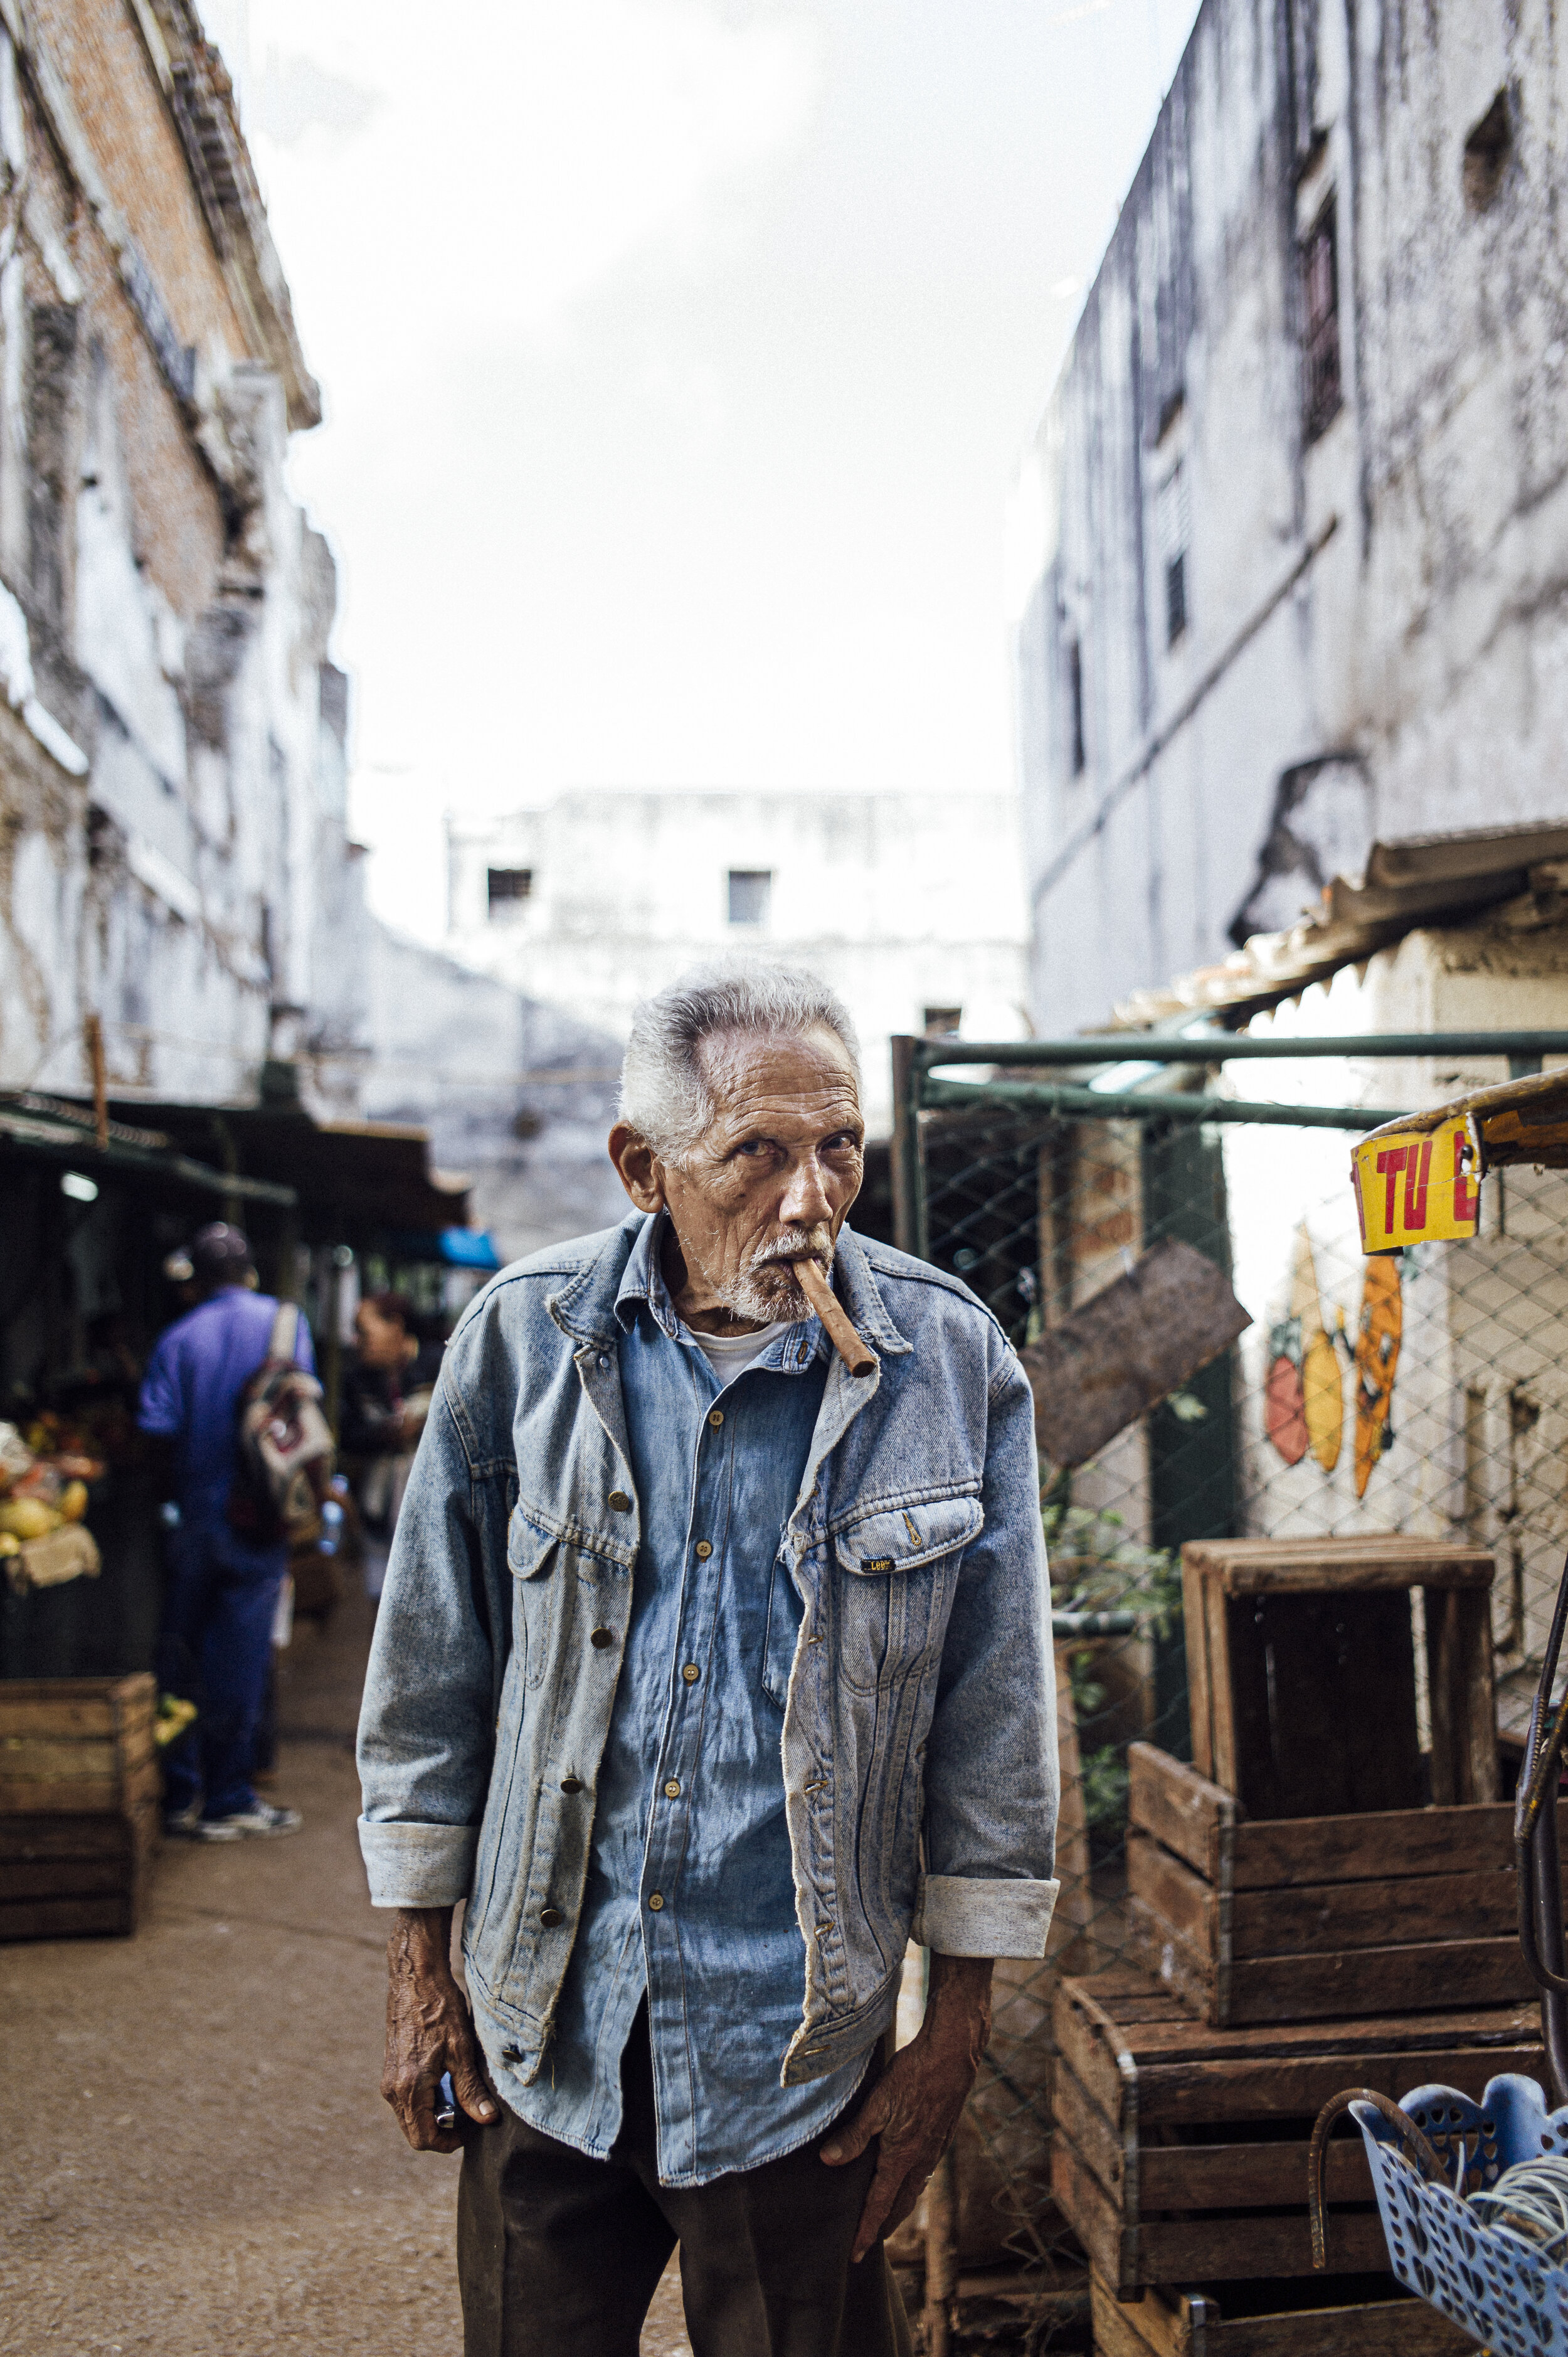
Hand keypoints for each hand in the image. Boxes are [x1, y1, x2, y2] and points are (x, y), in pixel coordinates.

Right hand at [381, 1906, 498, 2152]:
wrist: (415, 1977)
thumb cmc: (439, 2009)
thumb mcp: (461, 2050)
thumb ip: (471, 2090)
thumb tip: (486, 2119)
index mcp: (408, 2088)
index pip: (424, 2138)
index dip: (449, 2143)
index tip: (471, 2131)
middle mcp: (392, 2089)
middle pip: (415, 2130)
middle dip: (443, 2129)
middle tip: (469, 2112)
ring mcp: (388, 2079)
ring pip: (411, 2115)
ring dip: (435, 2113)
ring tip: (460, 2091)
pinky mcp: (391, 2068)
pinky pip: (407, 2098)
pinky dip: (427, 2099)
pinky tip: (446, 2078)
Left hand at [820, 1952, 992, 2261]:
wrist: (953, 2055)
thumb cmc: (913, 2075)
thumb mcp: (878, 2103)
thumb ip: (854, 2135)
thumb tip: (828, 2161)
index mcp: (902, 2157)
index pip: (879, 2205)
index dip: (865, 2231)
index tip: (855, 2256)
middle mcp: (921, 2161)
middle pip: (900, 2205)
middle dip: (883, 2227)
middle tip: (867, 2244)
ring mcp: (934, 2150)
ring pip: (913, 2191)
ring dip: (897, 2208)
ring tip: (884, 2218)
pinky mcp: (940, 2136)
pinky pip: (922, 2174)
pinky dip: (910, 2187)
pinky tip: (905, 2178)